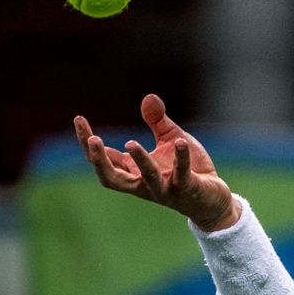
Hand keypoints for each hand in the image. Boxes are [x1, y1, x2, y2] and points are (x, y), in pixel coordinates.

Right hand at [73, 94, 238, 231]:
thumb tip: (148, 97)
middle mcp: (143, 184)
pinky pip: (181, 174)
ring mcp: (164, 190)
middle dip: (99, 161)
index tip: (79, 119)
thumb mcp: (170, 140)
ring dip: (139, 161)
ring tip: (131, 142)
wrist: (214, 197)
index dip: (87, 141)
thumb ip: (158, 121)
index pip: (102, 159)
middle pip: (111, 178)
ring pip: (146, 179)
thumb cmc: (189, 170)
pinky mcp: (187, 190)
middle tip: (92, 140)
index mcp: (133, 171)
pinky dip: (181, 158)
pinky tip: (179, 142)